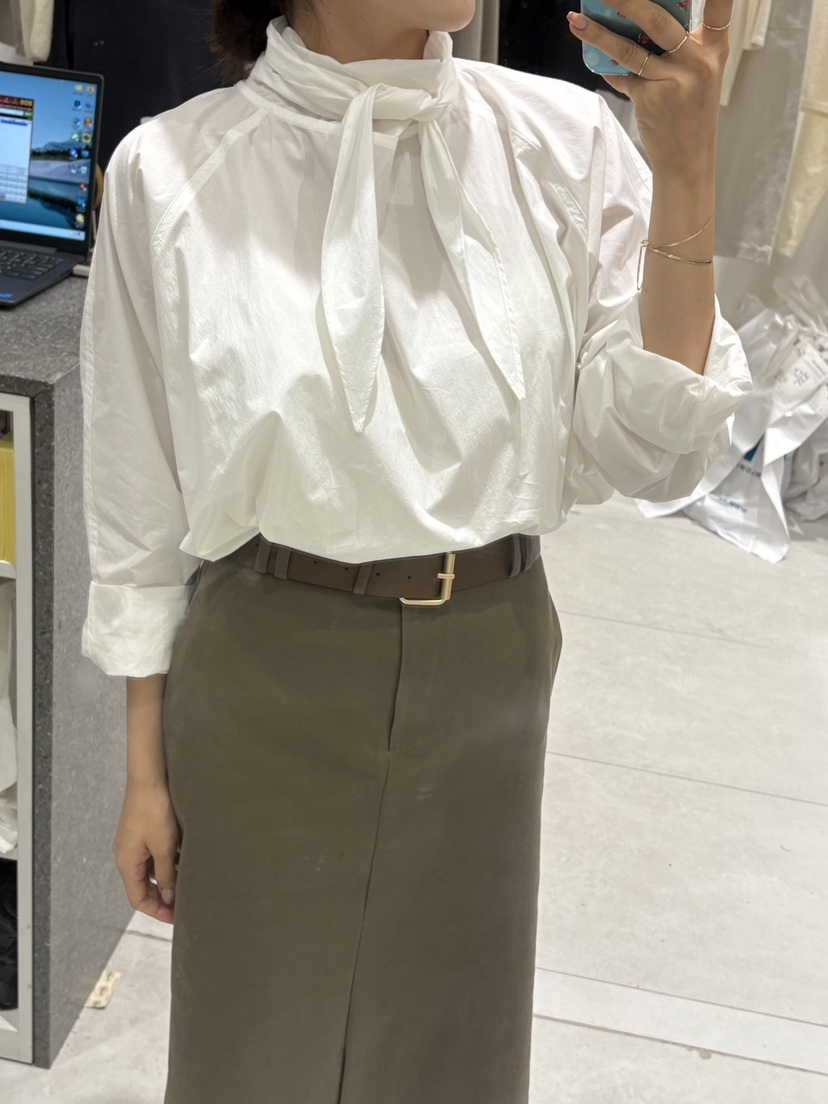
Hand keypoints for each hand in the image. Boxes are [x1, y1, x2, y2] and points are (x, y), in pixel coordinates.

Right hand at [112, 780, 180, 925]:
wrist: (149, 777)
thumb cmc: (154, 810)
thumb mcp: (163, 847)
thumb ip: (165, 875)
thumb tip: (168, 899)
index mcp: (126, 863)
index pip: (138, 899)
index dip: (157, 911)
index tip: (177, 918)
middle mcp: (126, 855)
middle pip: (143, 886)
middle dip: (162, 898)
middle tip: (185, 905)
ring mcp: (133, 843)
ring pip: (150, 870)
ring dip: (167, 879)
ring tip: (190, 884)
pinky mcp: (142, 832)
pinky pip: (152, 855)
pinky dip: (167, 862)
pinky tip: (185, 862)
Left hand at [566, 1, 732, 177]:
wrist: (686, 159)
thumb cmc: (689, 113)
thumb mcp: (695, 75)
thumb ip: (676, 48)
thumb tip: (632, 22)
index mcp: (715, 50)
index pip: (721, 8)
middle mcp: (698, 62)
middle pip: (658, 20)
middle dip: (627, 1)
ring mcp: (674, 81)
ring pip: (629, 49)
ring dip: (599, 34)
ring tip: (577, 20)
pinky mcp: (652, 99)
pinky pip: (622, 76)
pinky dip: (608, 69)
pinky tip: (595, 60)